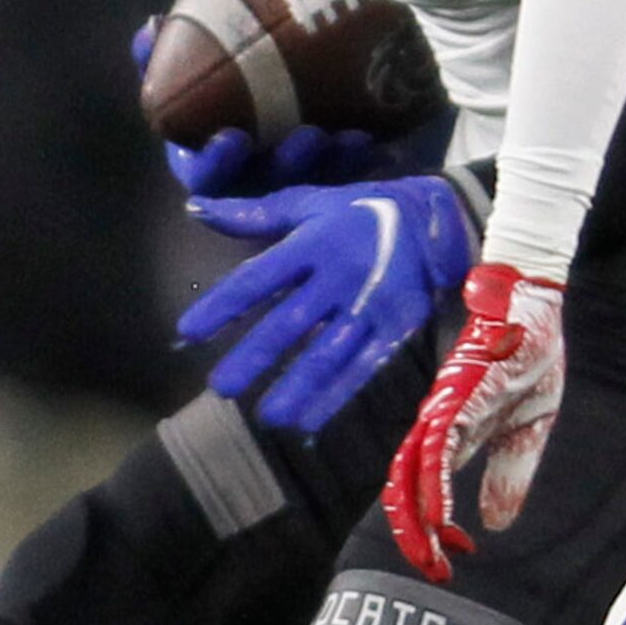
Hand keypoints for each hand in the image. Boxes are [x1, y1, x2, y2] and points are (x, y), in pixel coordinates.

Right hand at [131, 12, 394, 195]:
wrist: (288, 78)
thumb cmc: (232, 75)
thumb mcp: (200, 61)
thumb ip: (168, 50)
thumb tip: (152, 26)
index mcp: (211, 158)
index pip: (206, 175)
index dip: (216, 162)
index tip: (232, 137)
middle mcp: (253, 178)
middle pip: (268, 186)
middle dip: (287, 166)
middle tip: (308, 138)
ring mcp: (296, 182)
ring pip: (314, 183)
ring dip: (331, 163)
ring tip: (348, 137)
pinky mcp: (334, 177)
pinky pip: (351, 174)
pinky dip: (362, 157)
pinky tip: (378, 138)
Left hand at [178, 176, 473, 433]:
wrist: (438, 218)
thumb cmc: (363, 211)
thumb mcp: (313, 203)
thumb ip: (255, 214)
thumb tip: (197, 209)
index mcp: (314, 242)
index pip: (258, 278)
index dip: (222, 305)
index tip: (187, 332)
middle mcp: (340, 275)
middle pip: (290, 322)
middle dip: (254, 356)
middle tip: (220, 388)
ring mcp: (371, 303)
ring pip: (328, 351)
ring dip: (296, 386)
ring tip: (267, 415)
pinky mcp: (397, 326)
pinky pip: (364, 366)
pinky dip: (337, 395)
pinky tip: (309, 422)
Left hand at [382, 264, 565, 580]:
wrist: (536, 306)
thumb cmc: (530, 356)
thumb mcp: (530, 427)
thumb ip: (510, 473)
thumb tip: (494, 524)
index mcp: (457, 432)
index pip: (430, 489)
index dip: (434, 528)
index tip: (455, 557)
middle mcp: (439, 423)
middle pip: (408, 488)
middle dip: (415, 535)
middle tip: (433, 572)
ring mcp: (443, 409)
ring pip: (412, 472)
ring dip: (417, 519)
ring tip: (429, 556)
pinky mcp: (455, 397)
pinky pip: (436, 449)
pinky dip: (433, 485)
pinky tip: (439, 515)